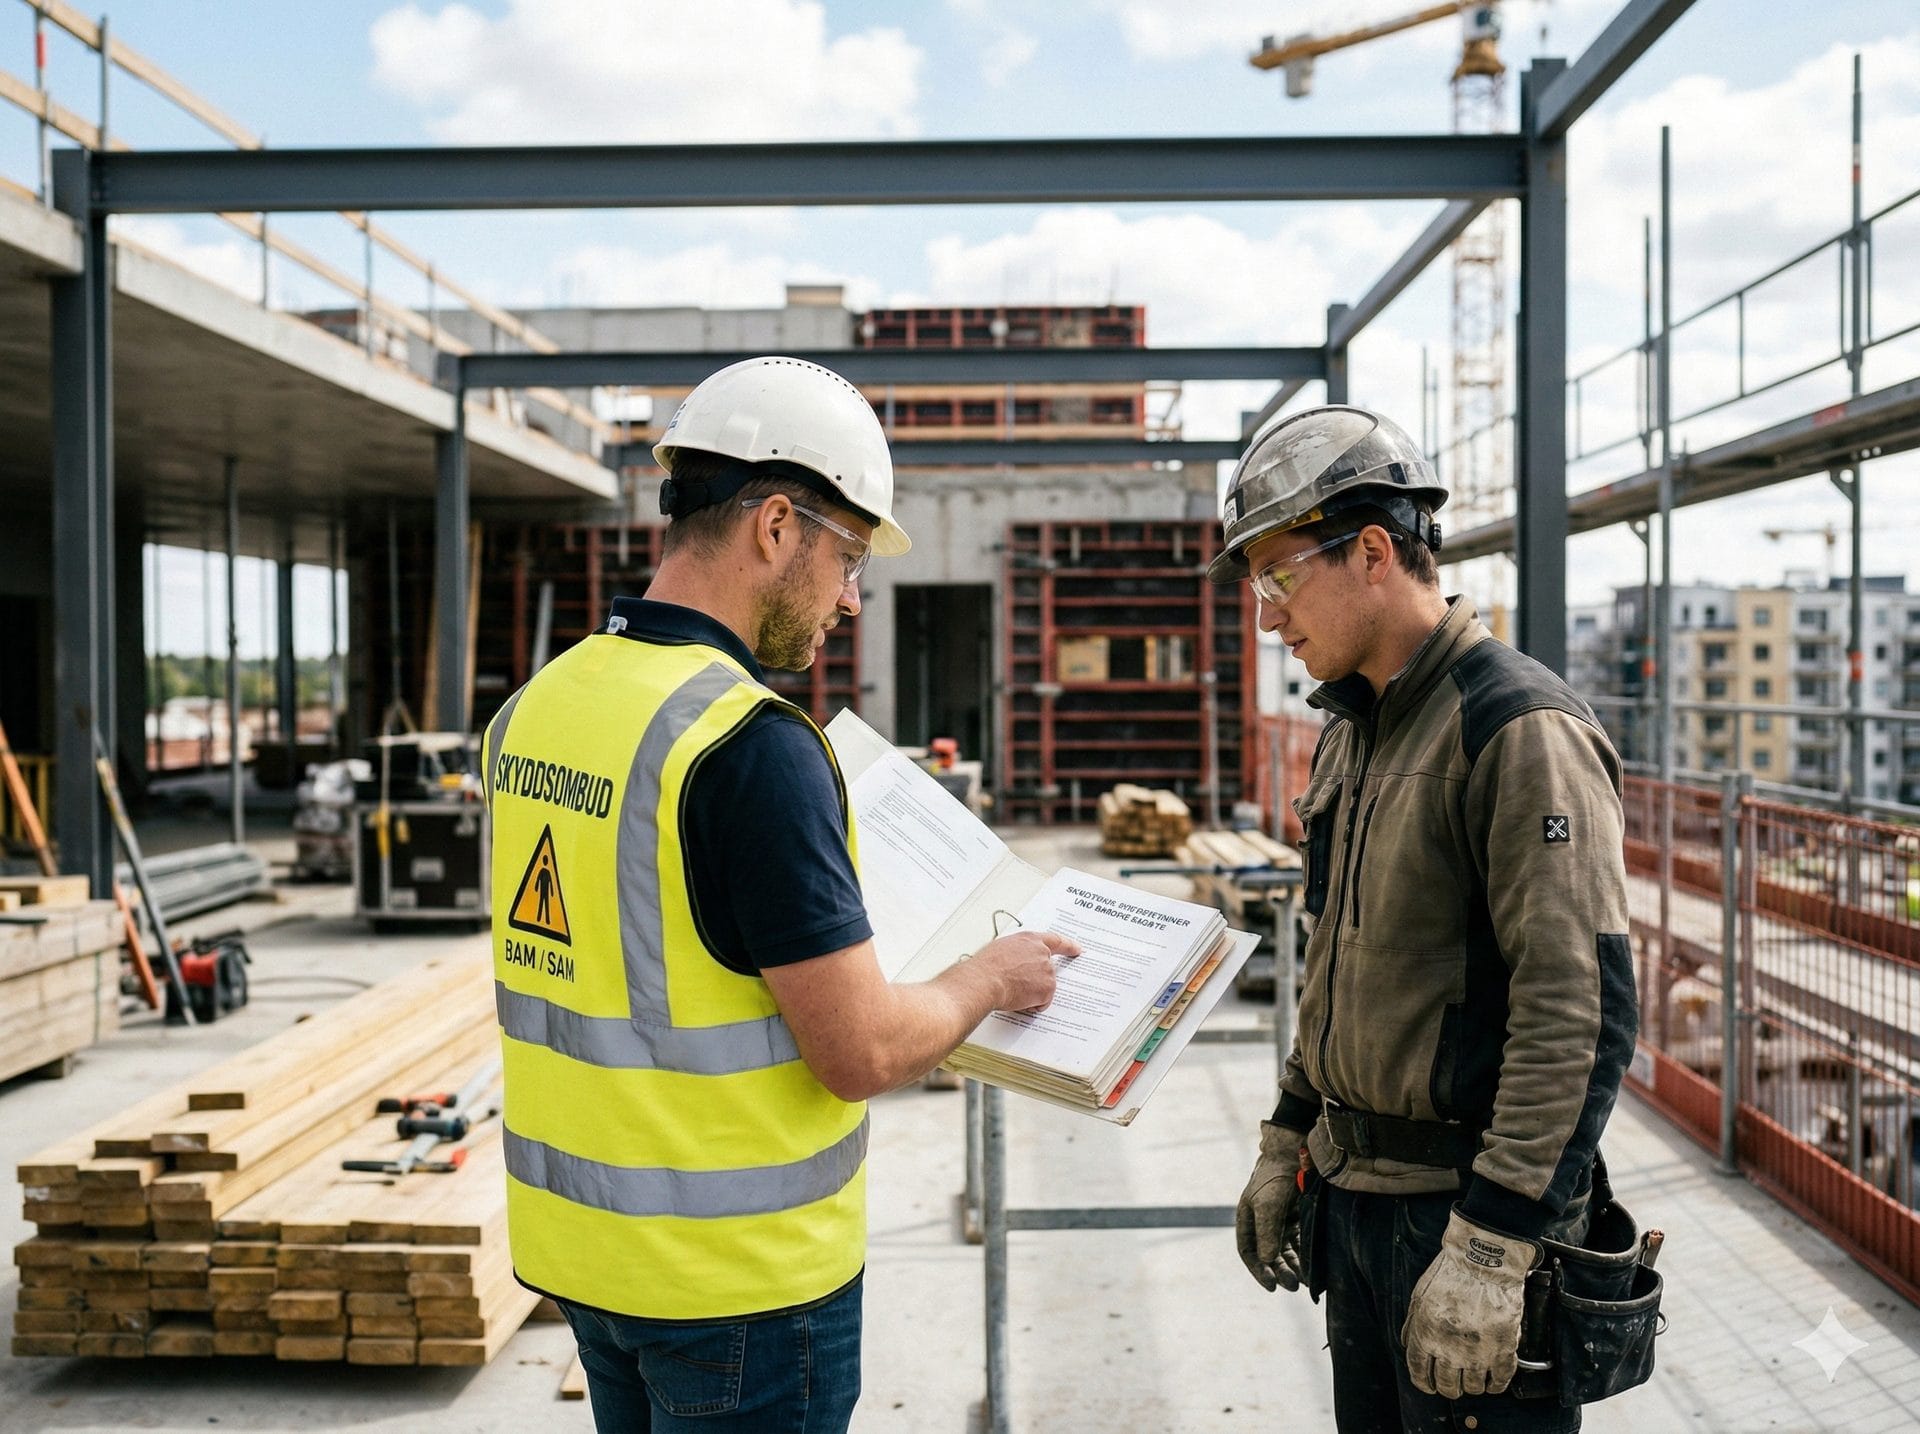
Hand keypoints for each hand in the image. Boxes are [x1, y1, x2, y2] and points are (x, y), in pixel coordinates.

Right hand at [969, 930, 1078, 1012]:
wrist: (984, 981)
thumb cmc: (985, 967)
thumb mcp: (1001, 948)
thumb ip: (1017, 952)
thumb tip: (1016, 961)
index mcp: (1030, 940)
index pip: (1055, 940)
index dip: (1068, 945)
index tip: (1077, 949)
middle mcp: (1042, 953)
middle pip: (1048, 969)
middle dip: (1037, 979)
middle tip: (1021, 984)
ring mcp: (1047, 971)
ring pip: (1044, 986)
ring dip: (1032, 991)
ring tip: (1012, 989)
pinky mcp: (1047, 989)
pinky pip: (1042, 1001)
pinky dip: (1033, 1004)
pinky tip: (1018, 999)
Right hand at [1235, 1121, 1308, 1290]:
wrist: (1298, 1151)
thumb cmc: (1277, 1175)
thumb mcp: (1269, 1204)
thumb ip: (1267, 1232)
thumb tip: (1267, 1260)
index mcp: (1248, 1219)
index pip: (1249, 1252)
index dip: (1259, 1271)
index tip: (1272, 1286)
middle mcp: (1263, 1223)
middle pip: (1269, 1256)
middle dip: (1280, 1272)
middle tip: (1292, 1285)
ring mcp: (1282, 1221)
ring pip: (1286, 1252)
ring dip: (1293, 1267)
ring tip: (1304, 1281)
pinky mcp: (1299, 1219)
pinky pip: (1300, 1243)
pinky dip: (1304, 1256)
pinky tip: (1313, 1268)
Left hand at [1401, 1209, 1537, 1397]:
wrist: (1484, 1260)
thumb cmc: (1450, 1274)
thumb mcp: (1419, 1296)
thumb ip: (1412, 1326)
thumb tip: (1409, 1346)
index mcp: (1426, 1336)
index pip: (1420, 1373)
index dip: (1424, 1383)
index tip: (1429, 1385)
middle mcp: (1450, 1350)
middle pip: (1448, 1386)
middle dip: (1448, 1387)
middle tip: (1453, 1382)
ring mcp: (1478, 1353)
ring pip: (1473, 1387)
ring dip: (1472, 1386)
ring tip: (1474, 1377)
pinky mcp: (1504, 1349)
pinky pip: (1501, 1380)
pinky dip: (1496, 1385)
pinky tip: (1493, 1380)